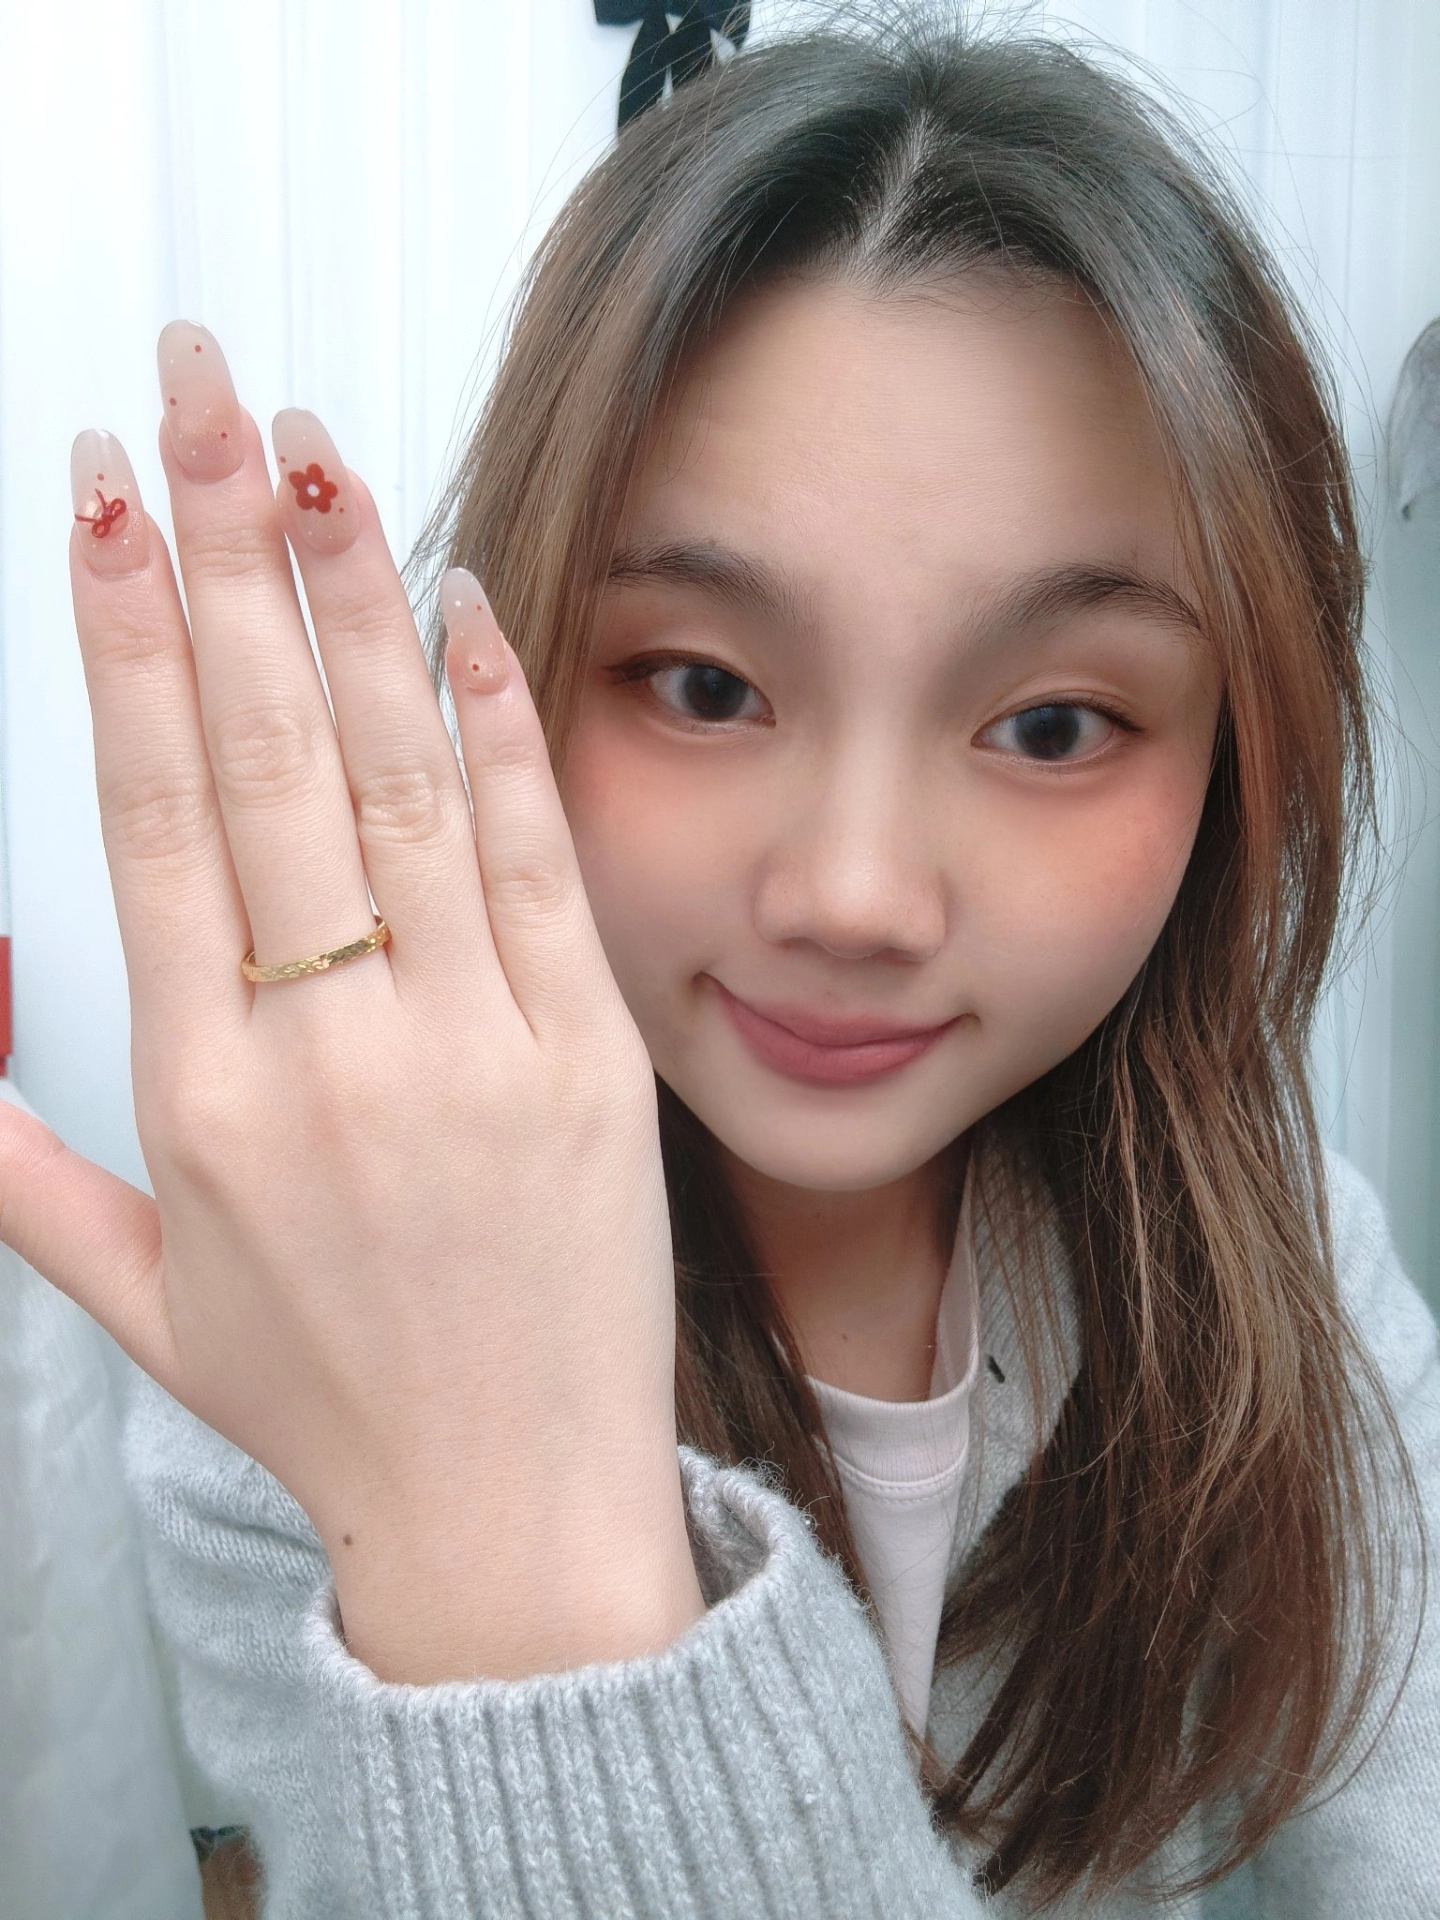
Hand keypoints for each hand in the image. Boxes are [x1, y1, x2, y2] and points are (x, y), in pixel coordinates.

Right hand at [1, 323, 703, 1680]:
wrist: (506, 1513)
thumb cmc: (325, 1400)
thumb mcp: (135, 1299)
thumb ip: (17, 1165)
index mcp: (201, 1097)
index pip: (146, 811)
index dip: (119, 639)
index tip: (100, 497)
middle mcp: (327, 1052)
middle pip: (261, 754)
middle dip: (218, 553)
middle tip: (194, 391)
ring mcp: (470, 1048)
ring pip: (400, 778)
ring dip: (350, 598)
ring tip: (309, 448)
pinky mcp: (588, 1060)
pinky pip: (541, 862)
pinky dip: (505, 726)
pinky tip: (468, 603)